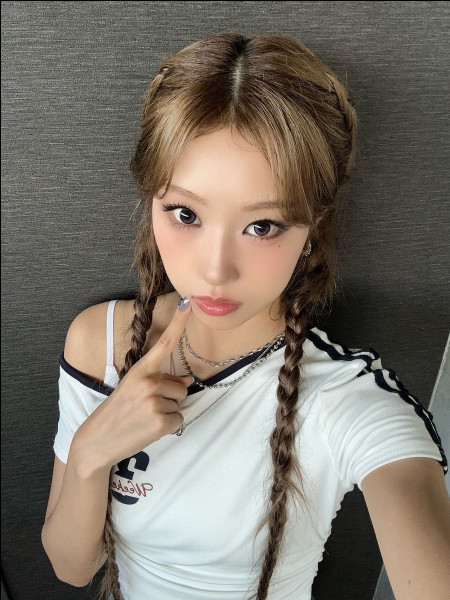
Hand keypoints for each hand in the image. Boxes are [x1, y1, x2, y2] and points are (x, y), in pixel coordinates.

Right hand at [72, 298, 192, 472]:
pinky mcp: (160, 423)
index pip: (164, 343)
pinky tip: (149, 428)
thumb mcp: (134, 389)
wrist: (97, 440)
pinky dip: (168, 427)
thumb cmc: (118, 412)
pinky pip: (179, 420)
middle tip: (145, 407)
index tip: (189, 304)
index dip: (178, 323)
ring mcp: (154, 402)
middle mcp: (149, 382)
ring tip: (144, 417)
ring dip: (167, 411)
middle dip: (169, 397)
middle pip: (182, 386)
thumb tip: (188, 381)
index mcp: (140, 370)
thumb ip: (161, 381)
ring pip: (180, 403)